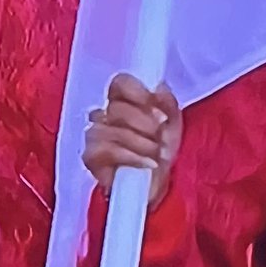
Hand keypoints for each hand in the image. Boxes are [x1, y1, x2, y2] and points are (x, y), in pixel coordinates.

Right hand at [83, 72, 182, 207]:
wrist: (161, 183)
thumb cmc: (164, 149)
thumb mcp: (174, 122)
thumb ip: (167, 101)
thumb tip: (158, 87)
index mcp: (125, 100)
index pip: (120, 83)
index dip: (137, 93)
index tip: (156, 107)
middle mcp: (105, 114)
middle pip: (116, 109)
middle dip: (145, 125)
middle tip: (161, 137)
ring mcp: (95, 135)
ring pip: (111, 130)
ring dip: (142, 144)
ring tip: (158, 154)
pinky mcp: (91, 157)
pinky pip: (106, 150)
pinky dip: (131, 157)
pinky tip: (146, 163)